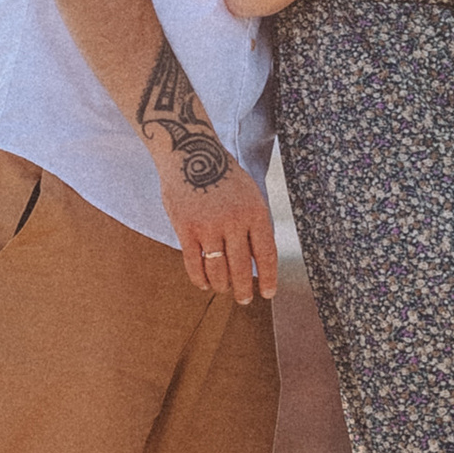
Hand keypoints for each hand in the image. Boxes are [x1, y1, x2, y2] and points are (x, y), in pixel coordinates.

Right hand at [137, 40, 278, 302]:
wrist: (190, 152)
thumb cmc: (223, 174)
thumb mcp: (249, 193)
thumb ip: (255, 223)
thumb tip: (260, 259)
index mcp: (255, 212)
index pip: (265, 254)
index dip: (267, 278)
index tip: (267, 293)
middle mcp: (234, 221)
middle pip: (240, 267)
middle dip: (243, 288)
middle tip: (244, 299)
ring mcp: (208, 226)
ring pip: (217, 269)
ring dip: (221, 285)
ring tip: (223, 290)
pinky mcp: (186, 228)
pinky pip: (194, 262)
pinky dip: (199, 277)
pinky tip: (203, 283)